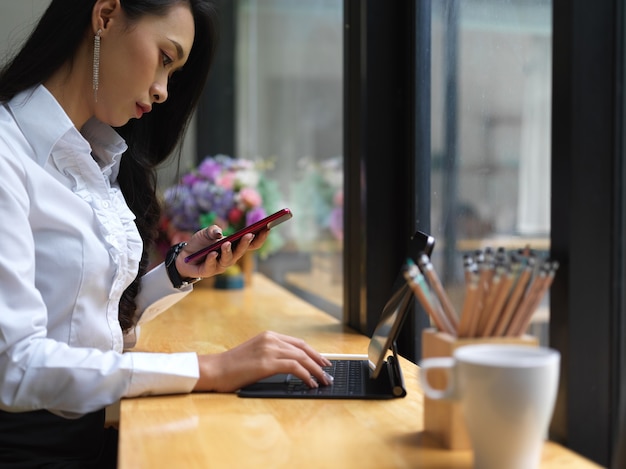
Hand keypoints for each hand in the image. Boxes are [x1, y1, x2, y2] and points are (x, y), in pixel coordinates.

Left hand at [175, 224, 269, 278]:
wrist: (184, 256)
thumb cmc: (200, 244)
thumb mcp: (206, 232)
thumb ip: (213, 230)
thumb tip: (219, 233)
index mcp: (234, 246)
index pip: (251, 244)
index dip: (260, 238)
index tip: (267, 228)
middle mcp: (231, 257)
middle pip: (242, 251)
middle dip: (246, 243)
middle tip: (250, 234)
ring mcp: (220, 265)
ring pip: (228, 260)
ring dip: (228, 251)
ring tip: (226, 243)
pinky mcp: (209, 271)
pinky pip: (212, 266)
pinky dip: (212, 259)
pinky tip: (212, 253)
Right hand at [193, 331, 332, 391]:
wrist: (214, 369)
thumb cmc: (232, 367)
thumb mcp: (255, 354)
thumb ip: (272, 355)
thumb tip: (292, 366)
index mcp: (268, 336)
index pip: (297, 343)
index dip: (313, 352)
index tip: (322, 362)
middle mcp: (271, 339)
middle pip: (303, 349)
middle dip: (318, 361)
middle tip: (328, 371)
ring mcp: (269, 349)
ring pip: (301, 357)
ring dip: (316, 370)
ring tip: (324, 380)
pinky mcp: (267, 362)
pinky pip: (294, 367)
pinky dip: (306, 375)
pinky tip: (310, 383)